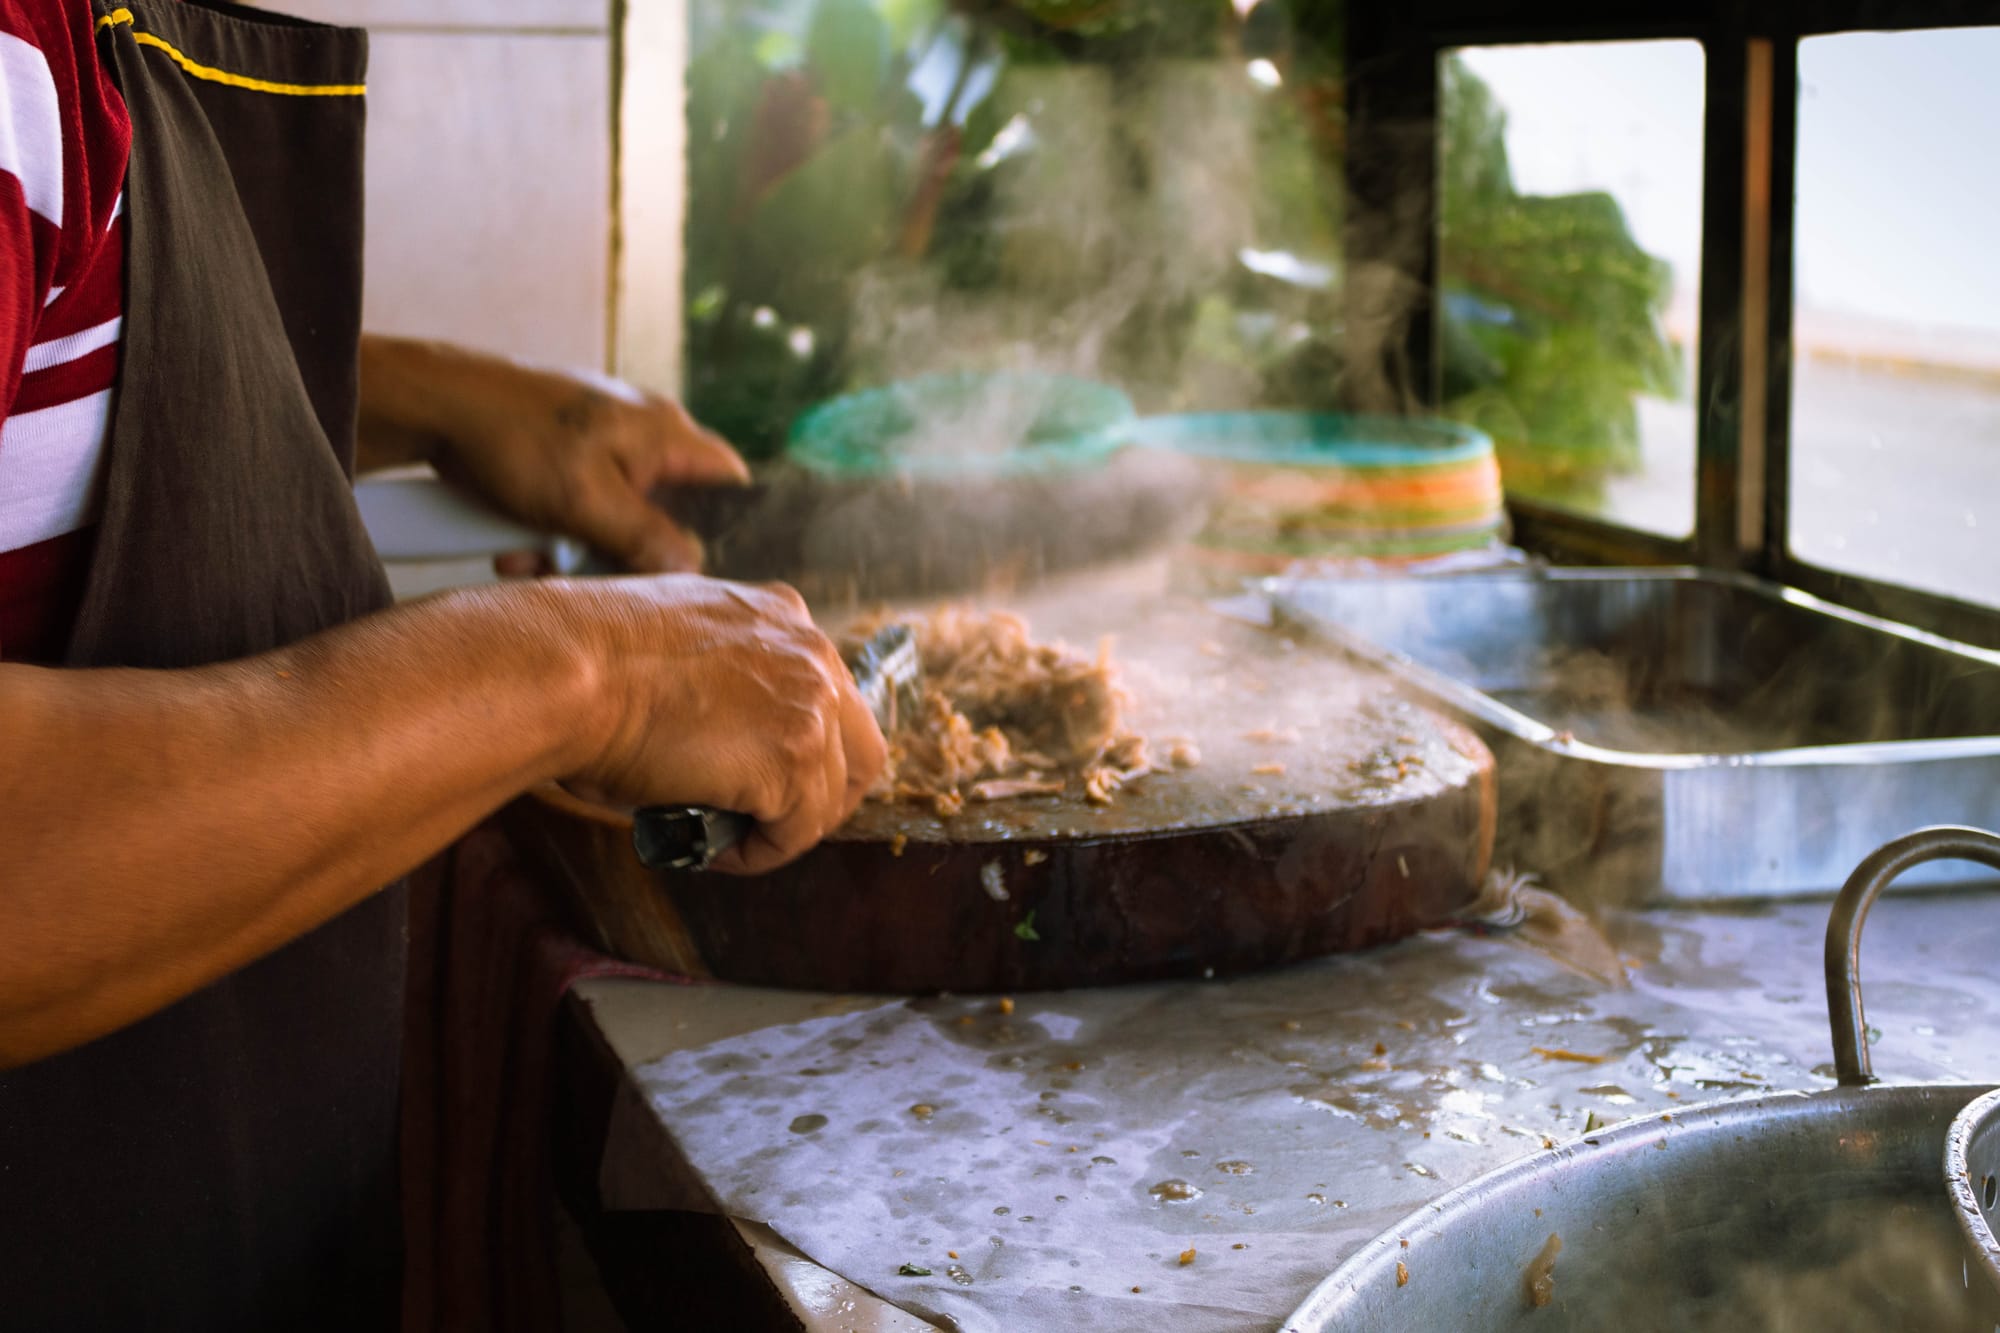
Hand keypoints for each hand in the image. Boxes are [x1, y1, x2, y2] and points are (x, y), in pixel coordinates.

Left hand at [357, 337, 748, 573]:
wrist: (437, 406)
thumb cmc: (515, 437)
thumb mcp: (585, 499)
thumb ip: (644, 538)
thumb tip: (693, 573)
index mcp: (666, 434)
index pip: (729, 483)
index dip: (726, 529)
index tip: (695, 569)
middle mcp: (647, 437)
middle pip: (671, 515)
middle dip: (629, 553)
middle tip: (589, 570)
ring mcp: (608, 447)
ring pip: (623, 520)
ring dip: (583, 550)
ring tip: (537, 557)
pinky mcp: (573, 460)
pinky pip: (586, 510)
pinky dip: (558, 533)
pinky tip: (520, 545)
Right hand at [552, 575, 885, 873]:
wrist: (565, 669)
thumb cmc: (586, 660)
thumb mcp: (671, 645)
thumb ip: (717, 677)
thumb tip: (712, 737)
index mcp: (782, 614)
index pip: (827, 692)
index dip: (803, 745)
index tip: (764, 775)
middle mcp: (811, 652)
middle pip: (860, 746)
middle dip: (823, 794)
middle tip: (771, 822)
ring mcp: (811, 706)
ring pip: (829, 798)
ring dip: (783, 829)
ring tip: (727, 839)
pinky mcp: (795, 760)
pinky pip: (796, 833)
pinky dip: (759, 854)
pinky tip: (715, 851)